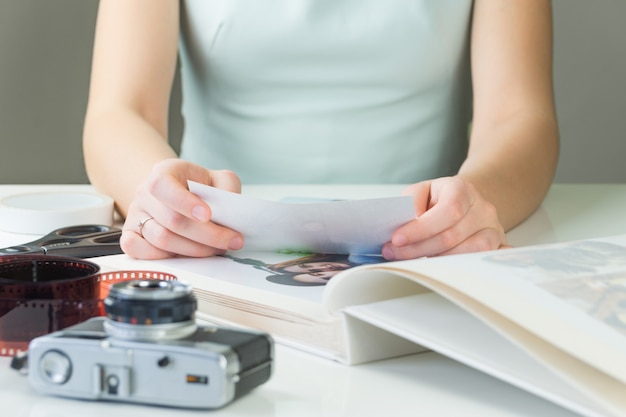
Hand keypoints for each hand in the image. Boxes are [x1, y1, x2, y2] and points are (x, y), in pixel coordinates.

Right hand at [120, 159, 243, 258]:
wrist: (177, 194)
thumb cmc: (198, 188)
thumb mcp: (218, 179)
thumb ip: (228, 189)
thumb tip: (232, 211)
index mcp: (164, 172)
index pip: (164, 185)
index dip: (185, 202)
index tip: (208, 215)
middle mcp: (145, 193)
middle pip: (172, 220)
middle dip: (207, 235)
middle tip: (231, 240)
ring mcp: (135, 216)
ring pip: (161, 239)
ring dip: (194, 249)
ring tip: (216, 249)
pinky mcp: (130, 236)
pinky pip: (138, 251)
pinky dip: (165, 257)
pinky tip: (186, 255)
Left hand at [382, 176, 508, 259]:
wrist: (465, 200)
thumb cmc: (439, 198)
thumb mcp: (420, 191)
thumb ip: (410, 204)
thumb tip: (406, 227)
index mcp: (462, 189)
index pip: (447, 211)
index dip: (421, 229)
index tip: (397, 239)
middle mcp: (483, 209)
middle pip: (452, 236)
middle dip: (418, 248)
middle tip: (394, 253)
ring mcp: (493, 229)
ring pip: (469, 252)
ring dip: (438, 260)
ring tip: (417, 259)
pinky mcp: (498, 245)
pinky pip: (488, 260)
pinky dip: (471, 266)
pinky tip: (450, 269)